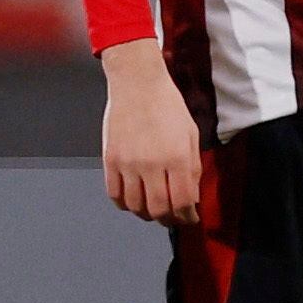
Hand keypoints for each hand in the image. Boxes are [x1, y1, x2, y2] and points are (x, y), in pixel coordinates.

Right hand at [100, 39, 202, 222]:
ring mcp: (128, 163)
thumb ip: (193, 168)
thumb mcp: (190, 134)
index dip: (188, 216)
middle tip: (172, 218)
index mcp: (177, 157)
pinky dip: (125, 204)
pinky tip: (133, 200)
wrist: (137, 83)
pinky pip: (115, 195)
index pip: (183, 202)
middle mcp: (152, 164)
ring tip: (153, 210)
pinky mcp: (110, 160)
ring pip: (136, 206)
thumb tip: (192, 197)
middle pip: (159, 210)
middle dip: (169, 219)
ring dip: (146, 214)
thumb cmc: (167, 105)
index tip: (190, 219)